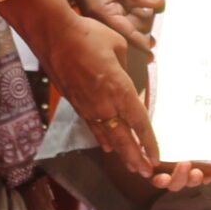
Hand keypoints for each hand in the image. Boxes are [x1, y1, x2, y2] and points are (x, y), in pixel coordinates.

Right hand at [35, 11, 157, 176]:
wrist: (54, 36)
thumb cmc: (88, 36)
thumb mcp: (118, 45)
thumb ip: (127, 65)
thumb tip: (130, 74)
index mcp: (119, 90)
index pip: (139, 122)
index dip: (149, 141)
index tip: (156, 156)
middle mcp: (104, 104)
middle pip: (124, 138)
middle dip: (136, 157)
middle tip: (146, 173)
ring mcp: (88, 107)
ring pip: (108, 136)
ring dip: (121, 153)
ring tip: (131, 166)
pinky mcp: (76, 104)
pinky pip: (93, 127)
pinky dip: (102, 139)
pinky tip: (108, 146)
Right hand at [66, 0, 163, 53]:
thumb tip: (159, 3)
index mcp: (102, 14)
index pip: (128, 36)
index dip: (145, 42)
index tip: (159, 46)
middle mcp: (102, 18)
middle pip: (132, 30)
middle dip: (148, 23)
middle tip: (165, 11)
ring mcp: (106, 13)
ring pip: (132, 21)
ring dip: (145, 14)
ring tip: (158, 1)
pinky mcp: (109, 7)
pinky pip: (128, 12)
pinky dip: (138, 7)